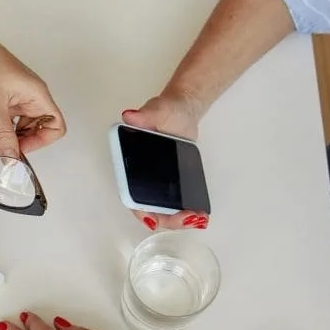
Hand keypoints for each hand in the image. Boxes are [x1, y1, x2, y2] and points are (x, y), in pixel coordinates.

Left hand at [0, 15, 65, 158]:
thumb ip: (2, 133)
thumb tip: (12, 157)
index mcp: (36, 94)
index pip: (54, 125)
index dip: (39, 142)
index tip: (17, 150)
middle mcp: (27, 96)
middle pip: (25, 132)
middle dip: (3, 141)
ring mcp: (12, 97)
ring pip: (5, 127)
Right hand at [121, 90, 207, 231]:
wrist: (183, 111)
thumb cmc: (166, 110)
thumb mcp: (156, 110)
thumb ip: (144, 115)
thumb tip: (131, 116)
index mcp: (131, 164)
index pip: (131, 194)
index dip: (140, 210)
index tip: (154, 220)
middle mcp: (142, 178)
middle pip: (148, 208)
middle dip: (167, 219)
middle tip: (189, 218)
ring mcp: (157, 183)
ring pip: (162, 210)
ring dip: (177, 219)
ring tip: (198, 218)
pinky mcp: (171, 183)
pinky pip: (173, 203)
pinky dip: (184, 212)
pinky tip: (199, 215)